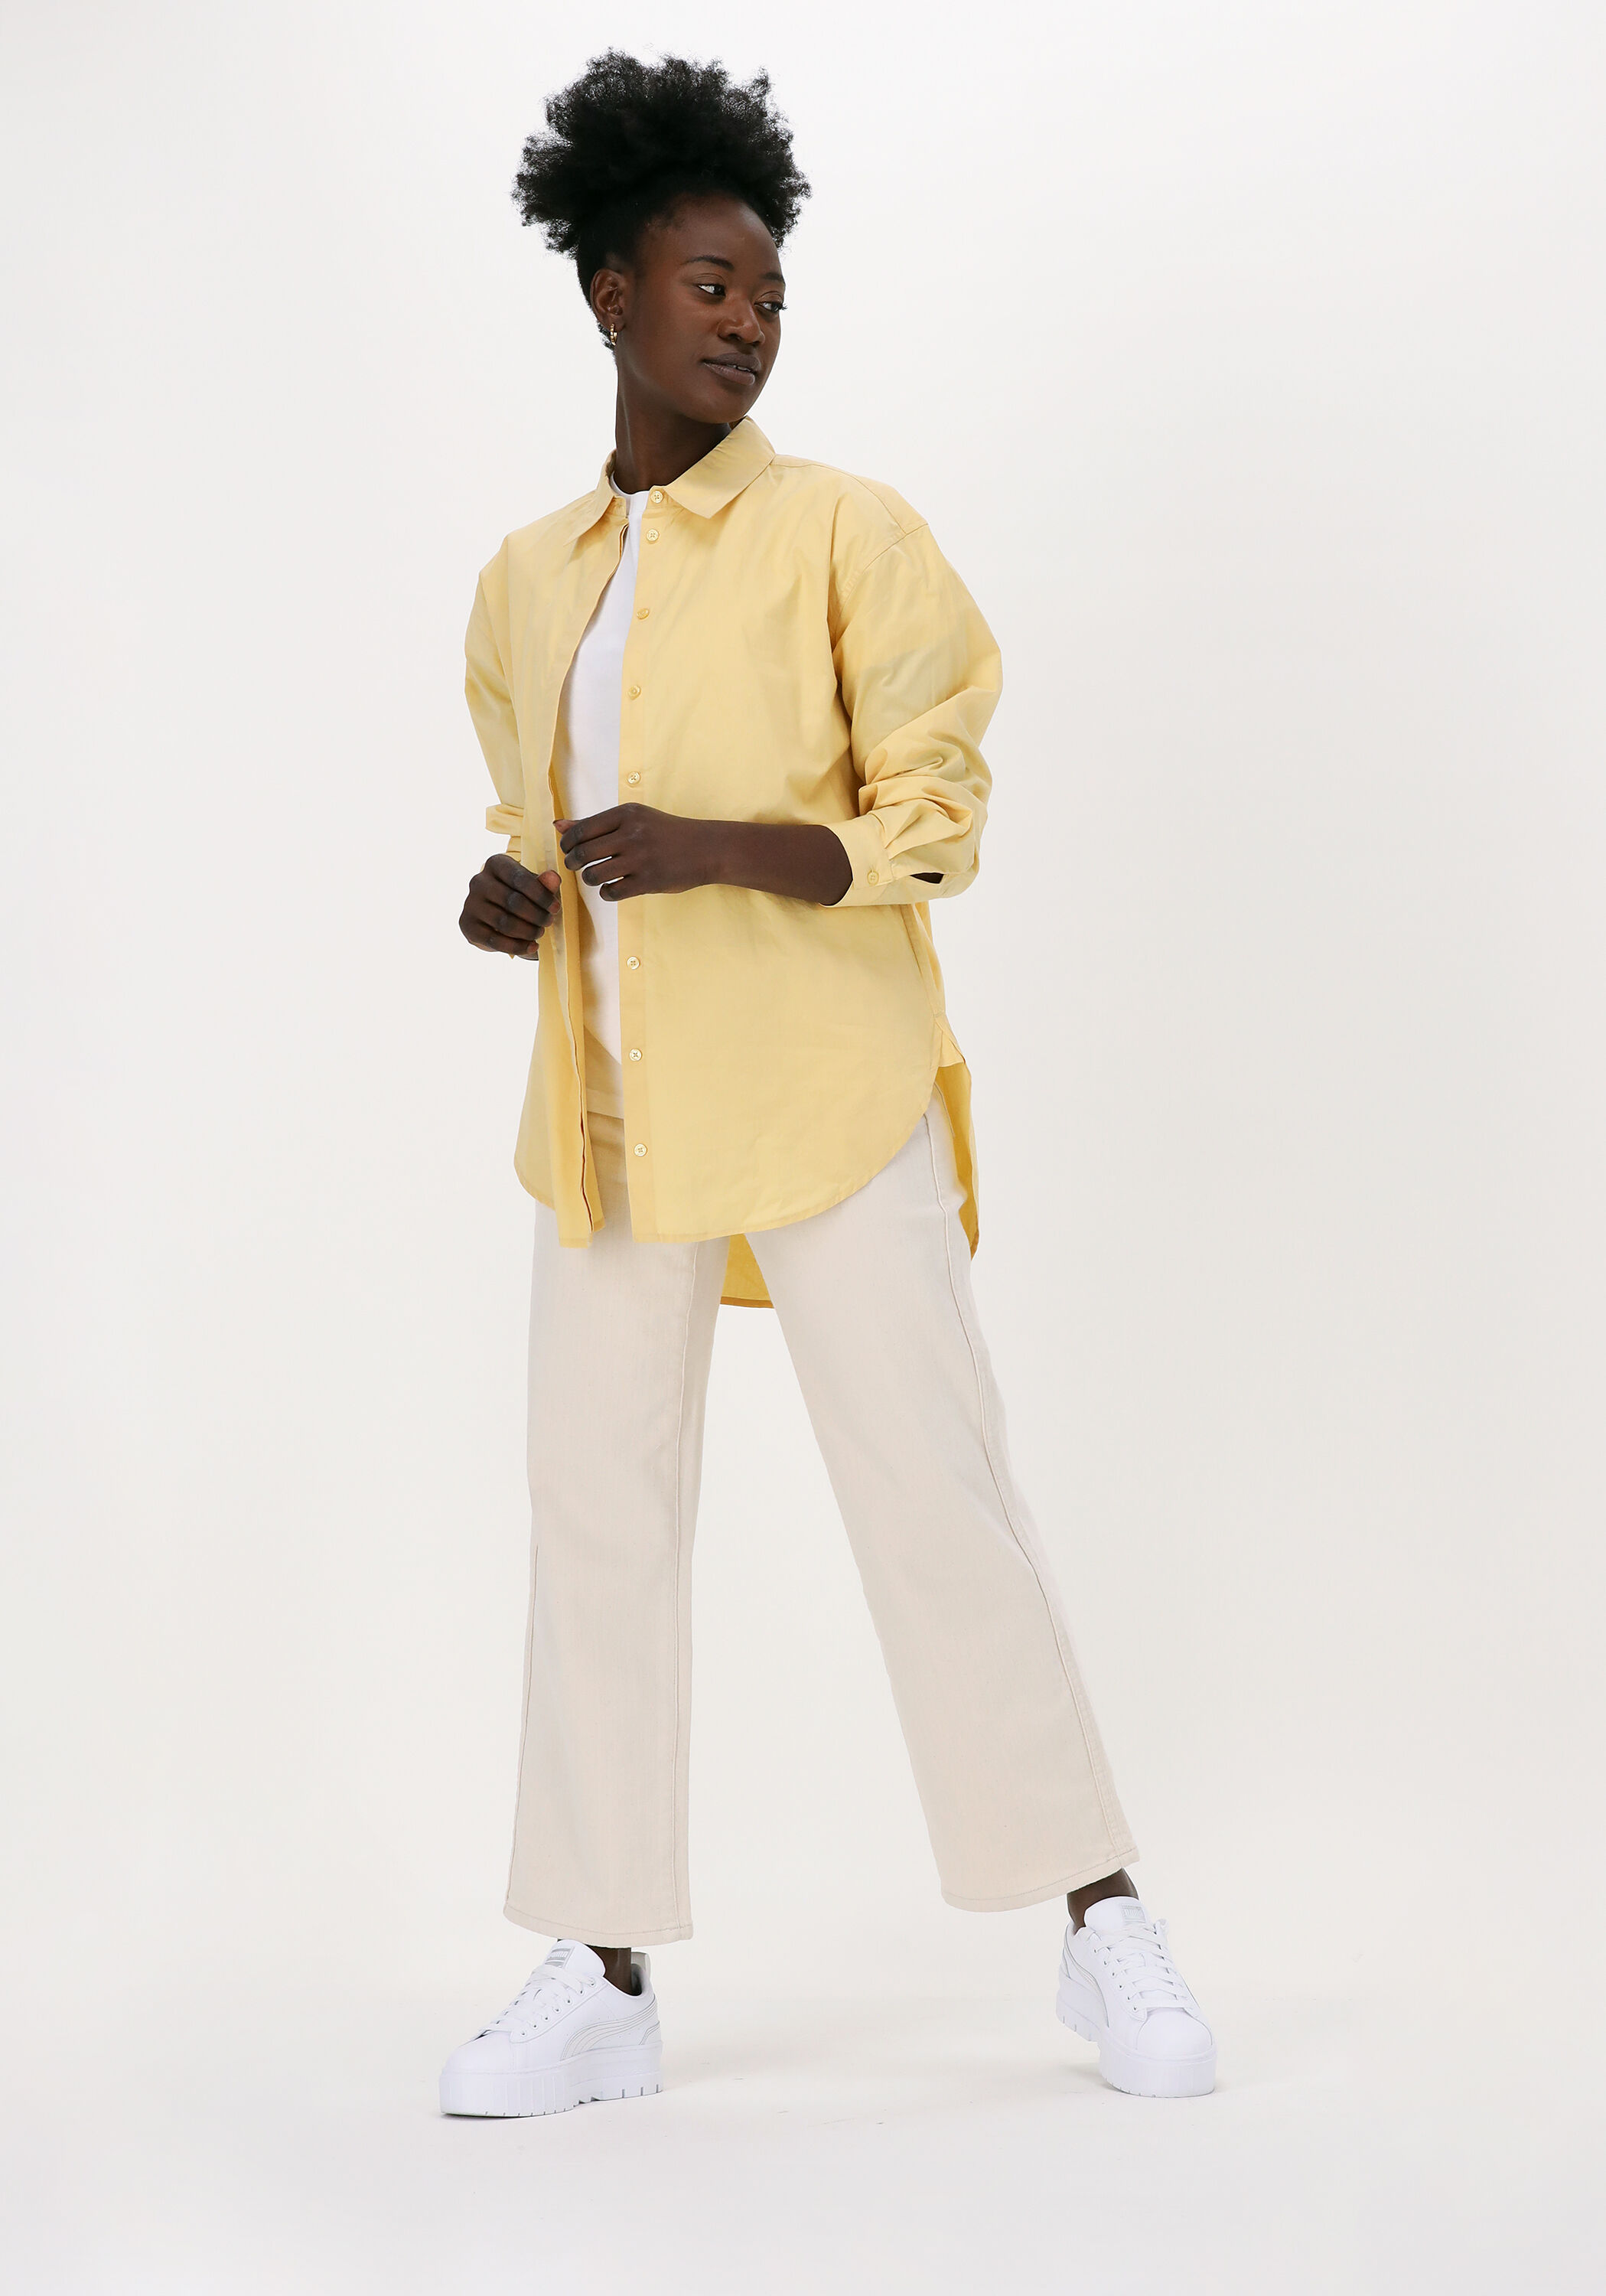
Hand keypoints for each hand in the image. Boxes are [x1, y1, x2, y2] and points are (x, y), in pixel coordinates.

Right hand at [459, 853, 561, 956]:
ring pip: (504, 922)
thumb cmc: (521, 896)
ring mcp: (470, 903)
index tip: (555, 908)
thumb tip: (553, 877)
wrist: (497, 916)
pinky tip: (532, 946)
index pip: (520, 879)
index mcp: (496, 864)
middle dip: (536, 915)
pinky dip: (516, 946)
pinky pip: (494, 940)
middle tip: (548, 922)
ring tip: (540, 933)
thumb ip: (545, 884)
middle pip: (512, 902)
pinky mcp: (467, 924)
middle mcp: (478, 881)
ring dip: (528, 931)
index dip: (541, 895)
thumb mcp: (534, 888)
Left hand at [557, 805, 719, 899]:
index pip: (581, 830)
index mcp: (626, 814)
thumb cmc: (665, 832)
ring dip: (589, 879)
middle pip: (583, 853)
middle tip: (575, 866)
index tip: (569, 849)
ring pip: (594, 875)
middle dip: (573, 863)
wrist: (705, 848)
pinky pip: (612, 892)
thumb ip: (595, 823)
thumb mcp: (633, 818)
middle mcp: (632, 834)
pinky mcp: (648, 882)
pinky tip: (612, 888)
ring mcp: (640, 859)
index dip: (567, 843)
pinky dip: (606, 893)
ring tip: (594, 877)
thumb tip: (557, 825)